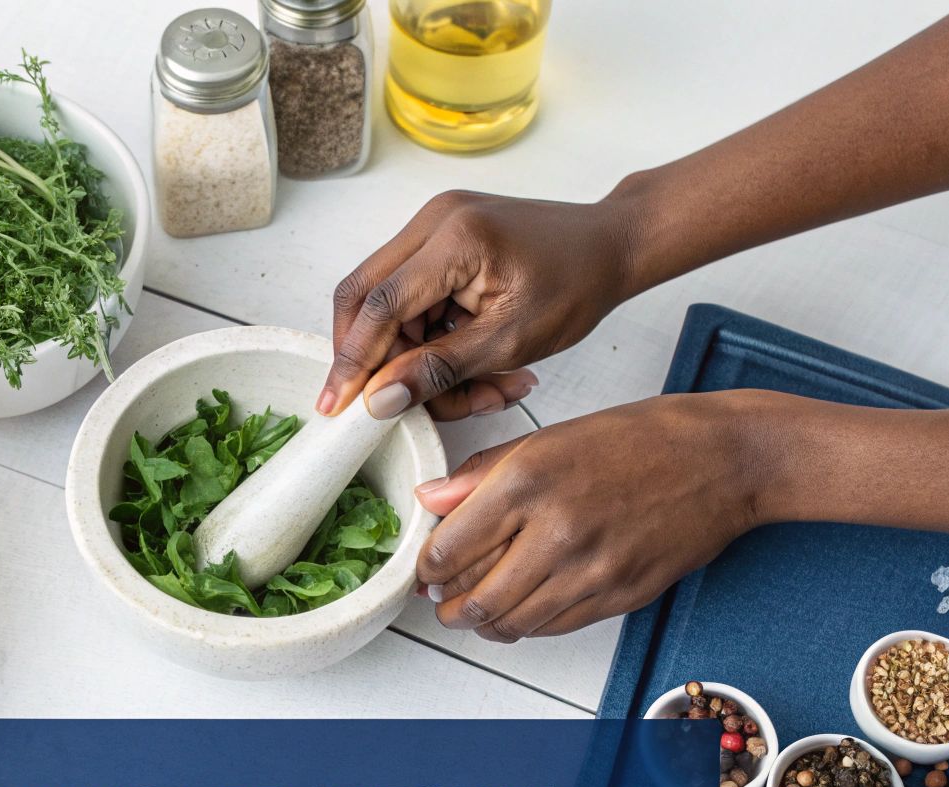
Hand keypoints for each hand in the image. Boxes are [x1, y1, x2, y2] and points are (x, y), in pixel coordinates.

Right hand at [320, 190, 639, 420]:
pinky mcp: (442, 239)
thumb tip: (380, 399)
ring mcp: (435, 225)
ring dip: (416, 356)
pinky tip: (473, 365)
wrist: (612, 245)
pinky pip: (413, 297)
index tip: (336, 404)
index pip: (380, 304)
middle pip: (366, 297)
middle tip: (390, 404)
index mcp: (455, 237)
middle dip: (374, 358)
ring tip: (476, 390)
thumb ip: (440, 369)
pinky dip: (432, 339)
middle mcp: (434, 220)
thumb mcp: (512, 341)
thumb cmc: (579, 284)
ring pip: (389, 305)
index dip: (353, 359)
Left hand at [413, 391, 775, 639]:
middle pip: (474, 597)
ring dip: (483, 624)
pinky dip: (527, 625)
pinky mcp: (619, 597)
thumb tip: (431, 500)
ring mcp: (590, 571)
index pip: (448, 549)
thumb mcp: (550, 437)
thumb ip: (482, 473)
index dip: (427, 568)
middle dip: (448, 607)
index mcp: (527, 481)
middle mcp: (554, 531)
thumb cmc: (643, 440)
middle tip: (440, 601)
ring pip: (511, 623)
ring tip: (475, 612)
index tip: (426, 569)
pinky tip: (520, 609)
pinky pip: (553, 627)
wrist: (723, 460)